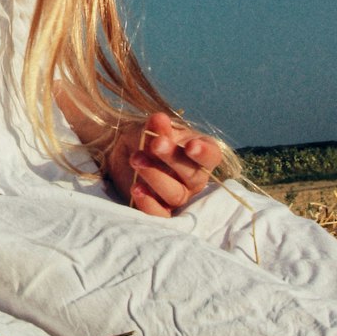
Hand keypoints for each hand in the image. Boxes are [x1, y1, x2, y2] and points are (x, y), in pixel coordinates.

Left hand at [107, 112, 221, 217]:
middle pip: (193, 175)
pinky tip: (136, 188)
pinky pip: (161, 216)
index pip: (212, 156)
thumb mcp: (150, 129)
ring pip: (176, 195)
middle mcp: (194, 178)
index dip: (204, 153)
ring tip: (136, 159)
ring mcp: (179, 195)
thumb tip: (159, 119)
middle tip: (156, 144)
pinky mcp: (160, 209)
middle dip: (174, 159)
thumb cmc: (146, 138)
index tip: (190, 146)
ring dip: (155, 176)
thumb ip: (157, 127)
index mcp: (199, 153)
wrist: (124, 153)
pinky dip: (149, 204)